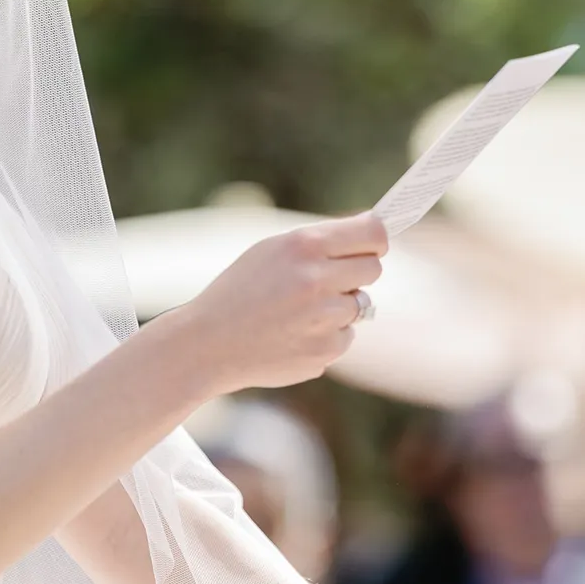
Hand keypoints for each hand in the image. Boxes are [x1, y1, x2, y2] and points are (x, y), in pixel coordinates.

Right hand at [178, 212, 387, 392]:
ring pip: (361, 304)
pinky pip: (347, 336)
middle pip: (373, 268)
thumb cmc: (241, 291)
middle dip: (356, 273)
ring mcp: (323, 318)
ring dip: (339, 307)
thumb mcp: (272, 251)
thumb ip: (321, 243)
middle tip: (325, 281)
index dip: (376, 240)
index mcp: (303, 245)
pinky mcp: (325, 350)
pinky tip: (294, 335)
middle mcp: (317, 279)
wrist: (209, 343)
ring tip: (299, 312)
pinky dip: (328, 336)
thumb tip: (375, 234)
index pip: (373, 234)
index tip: (372, 246)